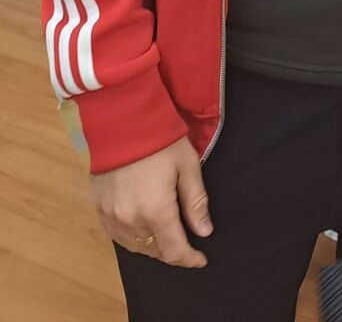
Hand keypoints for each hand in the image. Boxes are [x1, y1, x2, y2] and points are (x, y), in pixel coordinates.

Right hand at [90, 136, 211, 266]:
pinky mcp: (99, 209)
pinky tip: (143, 228)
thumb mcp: (187, 166)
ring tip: (167, 236)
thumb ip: (195, 202)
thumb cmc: (160, 140)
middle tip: (187, 242)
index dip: (189, 259)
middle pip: (154, 252)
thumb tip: (204, 232)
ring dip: (153, 247)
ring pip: (135, 247)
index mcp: (155, 210)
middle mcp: (130, 220)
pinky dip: (133, 238)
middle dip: (173, 251)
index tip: (200, 259)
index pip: (174, 251)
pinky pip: (117, 236)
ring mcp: (111, 216)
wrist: (121, 122)